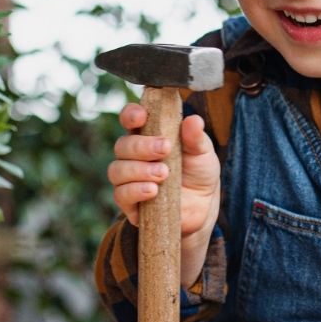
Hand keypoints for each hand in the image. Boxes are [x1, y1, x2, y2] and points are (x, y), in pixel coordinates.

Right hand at [107, 102, 220, 239]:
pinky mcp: (129, 203)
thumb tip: (194, 120)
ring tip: (164, 174)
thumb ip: (196, 138)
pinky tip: (153, 191)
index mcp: (148, 136)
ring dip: (139, 170)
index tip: (141, 117)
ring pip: (117, 170)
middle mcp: (133, 156)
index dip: (130, 115)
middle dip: (142, 146)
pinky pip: (121, 194)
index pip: (130, 120)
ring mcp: (128, 179)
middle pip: (122, 145)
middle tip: (165, 149)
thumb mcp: (203, 153)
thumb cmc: (199, 173)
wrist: (203, 206)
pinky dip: (136, 190)